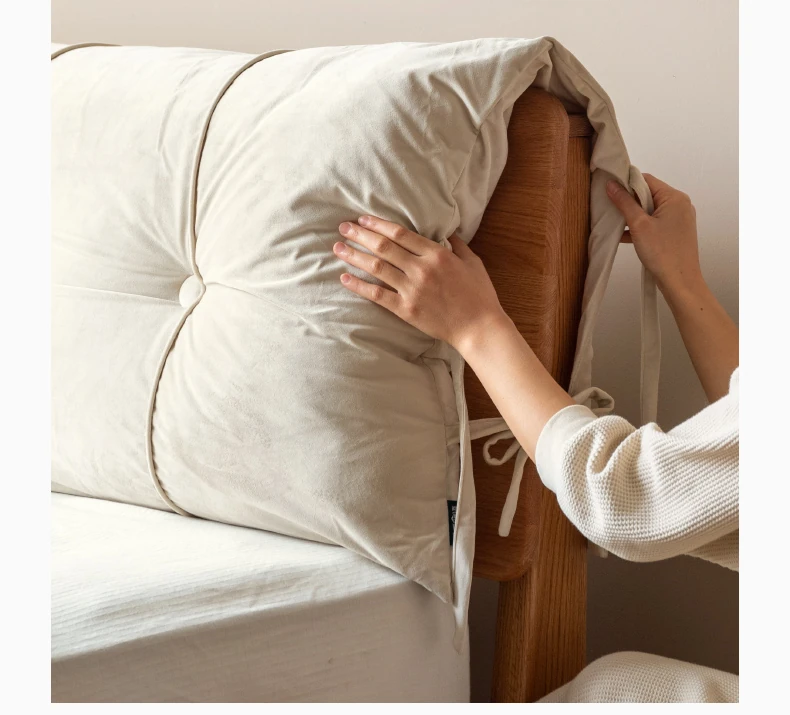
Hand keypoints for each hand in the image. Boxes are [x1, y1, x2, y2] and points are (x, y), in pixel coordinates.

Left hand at [333, 215, 508, 351]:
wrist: (479, 328)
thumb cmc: (479, 295)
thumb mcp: (473, 262)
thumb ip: (457, 245)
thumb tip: (447, 232)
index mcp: (437, 254)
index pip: (400, 233)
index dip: (379, 224)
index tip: (362, 219)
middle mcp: (421, 269)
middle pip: (384, 247)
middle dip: (360, 235)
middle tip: (343, 228)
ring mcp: (412, 290)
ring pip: (377, 268)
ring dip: (355, 256)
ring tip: (338, 248)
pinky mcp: (406, 310)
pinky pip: (377, 295)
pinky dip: (359, 286)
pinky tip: (345, 278)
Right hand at [607, 174, 704, 299]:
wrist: (680, 281)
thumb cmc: (661, 251)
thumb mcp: (638, 225)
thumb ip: (624, 202)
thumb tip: (611, 184)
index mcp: (674, 197)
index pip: (647, 180)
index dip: (627, 183)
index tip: (610, 191)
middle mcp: (680, 204)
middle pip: (649, 194)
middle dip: (629, 201)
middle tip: (610, 208)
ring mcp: (679, 219)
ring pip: (650, 210)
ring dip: (633, 215)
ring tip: (616, 223)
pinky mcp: (676, 232)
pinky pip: (655, 222)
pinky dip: (641, 226)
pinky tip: (624, 235)